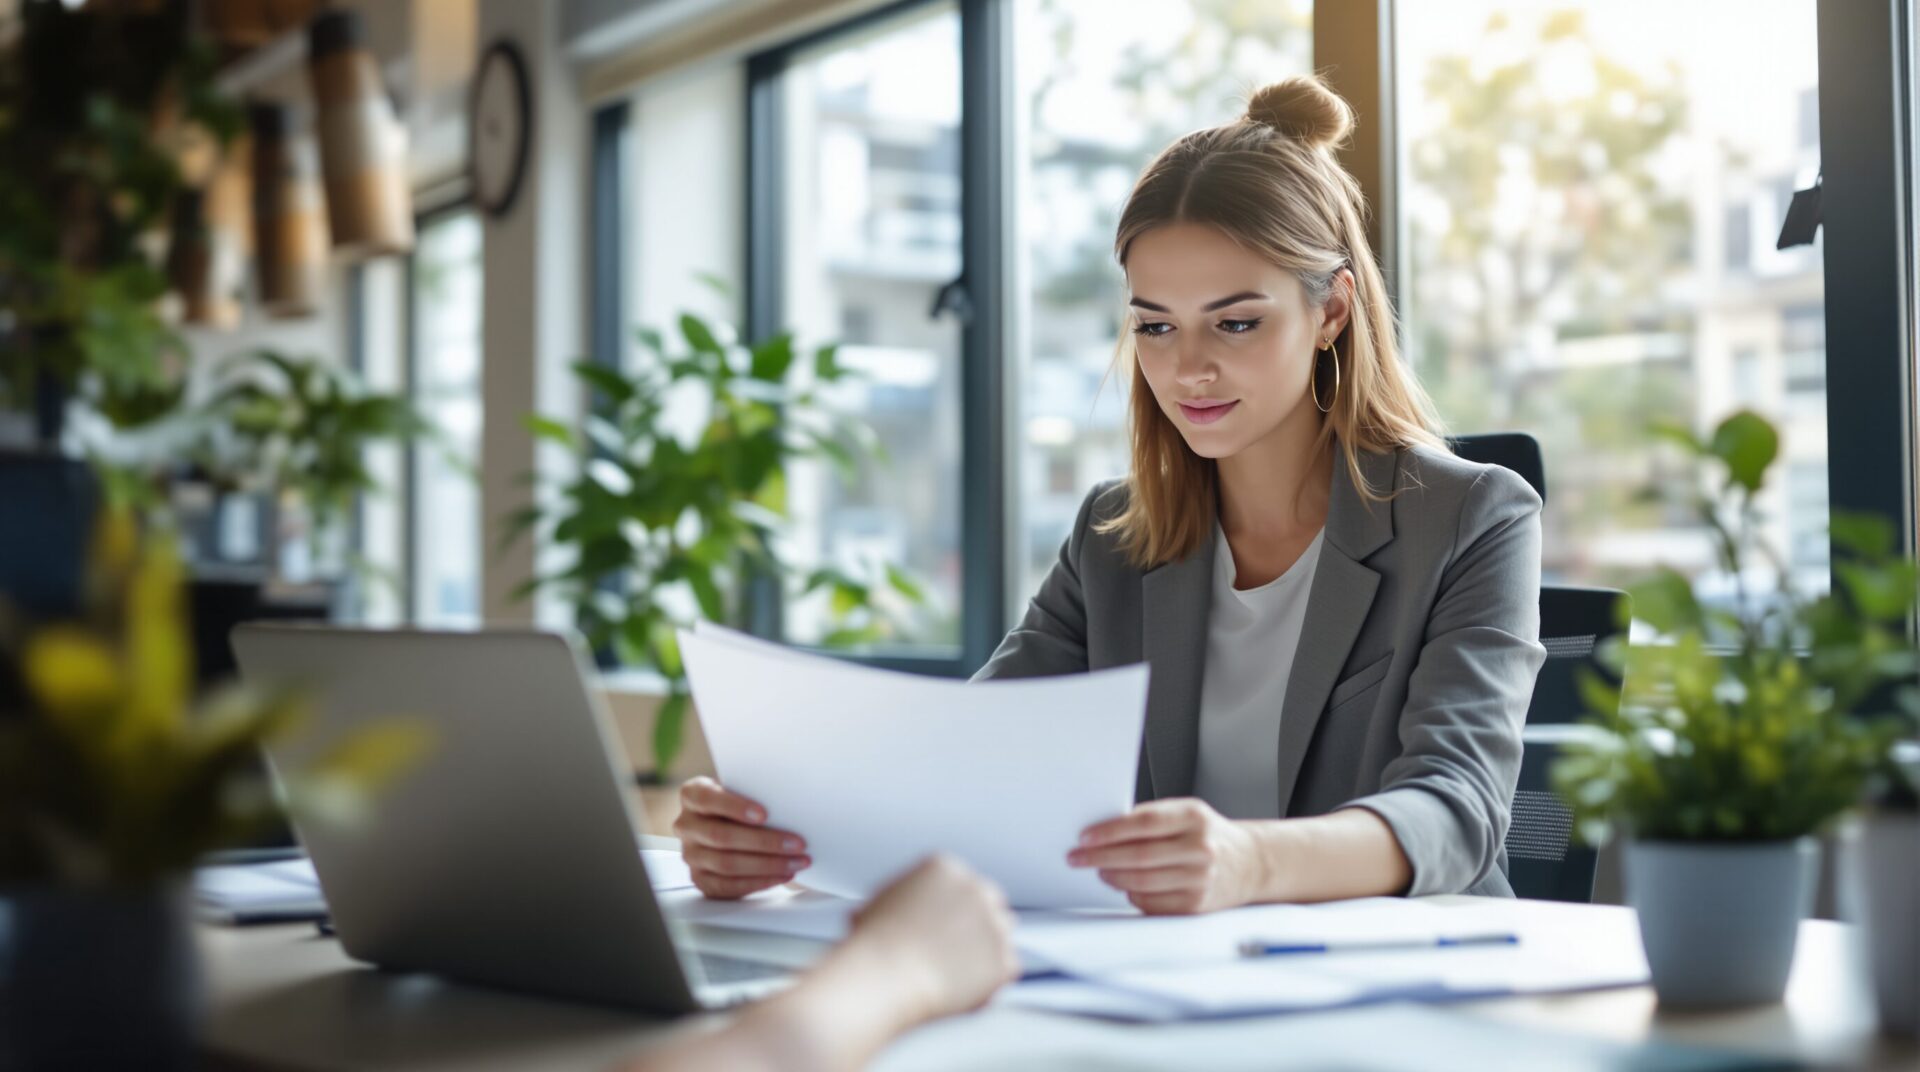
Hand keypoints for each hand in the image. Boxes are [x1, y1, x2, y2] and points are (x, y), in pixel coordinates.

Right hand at [673, 776, 809, 899]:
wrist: (732, 821)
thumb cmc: (743, 801)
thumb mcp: (745, 789)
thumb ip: (756, 793)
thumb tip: (788, 806)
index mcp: (692, 795)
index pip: (707, 799)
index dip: (735, 807)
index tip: (764, 814)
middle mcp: (686, 825)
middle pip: (721, 836)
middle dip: (764, 842)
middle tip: (797, 844)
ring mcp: (691, 854)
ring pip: (726, 864)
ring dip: (767, 865)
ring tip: (796, 861)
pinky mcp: (700, 879)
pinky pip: (728, 886)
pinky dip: (759, 882)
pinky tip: (781, 875)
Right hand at [843, 855, 1019, 1025]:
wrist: (883, 975)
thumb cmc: (873, 943)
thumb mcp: (884, 899)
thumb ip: (913, 896)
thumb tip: (911, 906)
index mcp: (946, 868)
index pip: (964, 883)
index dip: (954, 907)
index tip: (943, 926)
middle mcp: (976, 889)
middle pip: (991, 902)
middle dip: (976, 923)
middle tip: (954, 948)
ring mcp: (994, 923)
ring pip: (1001, 933)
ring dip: (985, 949)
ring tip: (952, 971)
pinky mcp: (1004, 959)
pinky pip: (1006, 969)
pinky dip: (988, 981)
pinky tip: (960, 987)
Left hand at [1068, 797, 1261, 913]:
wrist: (1249, 863)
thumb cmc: (1208, 835)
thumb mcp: (1186, 814)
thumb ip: (1151, 819)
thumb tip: (1103, 831)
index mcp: (1194, 817)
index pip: (1144, 823)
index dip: (1110, 831)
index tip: (1084, 837)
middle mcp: (1200, 849)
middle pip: (1139, 856)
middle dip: (1100, 857)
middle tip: (1077, 858)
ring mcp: (1200, 880)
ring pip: (1141, 882)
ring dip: (1112, 876)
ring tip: (1099, 870)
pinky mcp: (1195, 905)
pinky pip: (1150, 902)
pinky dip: (1131, 894)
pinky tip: (1125, 885)